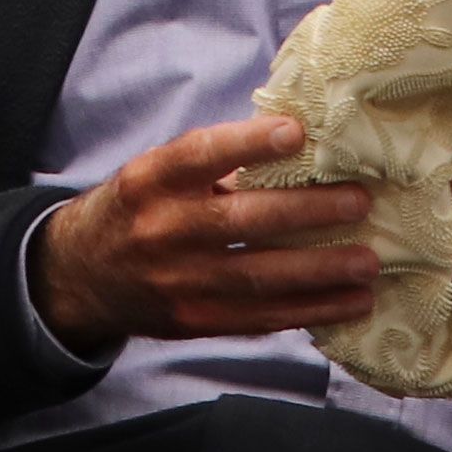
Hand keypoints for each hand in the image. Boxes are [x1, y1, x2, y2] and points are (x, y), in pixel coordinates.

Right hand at [31, 115, 379, 356]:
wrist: (82, 274)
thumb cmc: (136, 210)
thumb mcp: (155, 175)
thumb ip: (212, 166)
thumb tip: (298, 145)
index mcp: (148, 181)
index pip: (198, 155)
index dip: (247, 143)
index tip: (295, 132)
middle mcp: (160, 230)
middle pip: (240, 220)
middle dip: (306, 212)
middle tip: (359, 202)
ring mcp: (177, 281)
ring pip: (258, 276)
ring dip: (321, 269)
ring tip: (369, 261)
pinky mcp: (195, 319)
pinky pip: (261, 317)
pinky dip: (313, 310)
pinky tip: (353, 302)